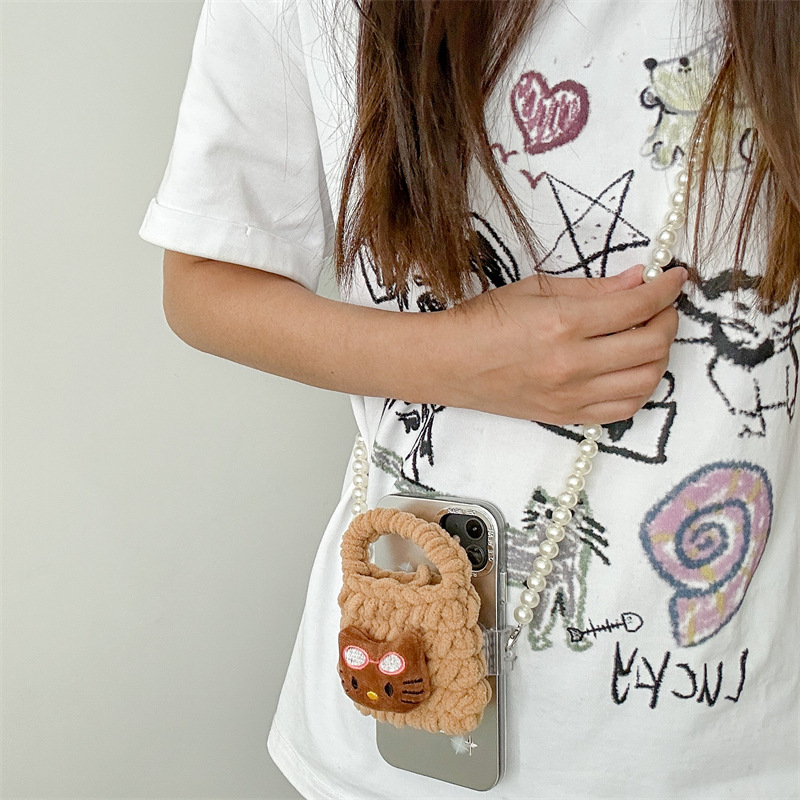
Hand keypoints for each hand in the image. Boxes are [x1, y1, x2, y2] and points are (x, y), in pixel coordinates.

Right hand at [436, 265, 686, 423]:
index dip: (666, 288)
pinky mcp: (565, 416)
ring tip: (649, 336)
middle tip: (662, 305)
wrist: (448, 363)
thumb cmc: (484, 320)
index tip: (676, 277)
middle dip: (668, 318)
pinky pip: (623, 409)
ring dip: (659, 355)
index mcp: (564, 322)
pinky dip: (640, 387)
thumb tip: (639, 280)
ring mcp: (570, 395)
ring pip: (645, 380)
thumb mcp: (537, 290)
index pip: (638, 306)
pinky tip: (633, 369)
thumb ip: (594, 288)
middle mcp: (573, 363)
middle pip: (651, 344)